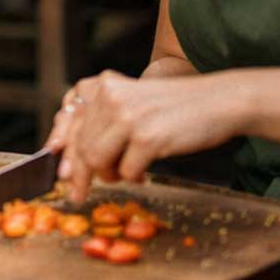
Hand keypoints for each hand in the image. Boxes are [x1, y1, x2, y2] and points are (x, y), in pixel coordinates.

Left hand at [43, 70, 249, 201]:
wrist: (220, 102)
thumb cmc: (177, 108)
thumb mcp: (134, 104)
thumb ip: (105, 122)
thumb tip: (73, 161)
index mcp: (105, 86)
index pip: (71, 121)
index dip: (61, 149)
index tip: (58, 172)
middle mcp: (111, 98)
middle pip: (80, 144)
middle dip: (79, 174)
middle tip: (78, 193)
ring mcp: (129, 117)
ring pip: (96, 159)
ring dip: (107, 175)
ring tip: (121, 175)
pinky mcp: (147, 137)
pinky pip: (126, 170)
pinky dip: (132, 177)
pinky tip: (143, 174)